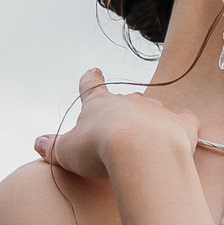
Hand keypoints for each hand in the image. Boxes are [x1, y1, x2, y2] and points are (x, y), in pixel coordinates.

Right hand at [34, 69, 200, 180]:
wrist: (141, 151)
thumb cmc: (99, 150)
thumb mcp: (66, 152)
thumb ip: (53, 147)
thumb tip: (38, 143)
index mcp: (100, 105)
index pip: (91, 87)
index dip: (90, 80)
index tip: (93, 72)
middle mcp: (129, 102)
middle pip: (125, 100)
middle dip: (122, 112)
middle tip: (119, 130)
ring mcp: (156, 111)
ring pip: (153, 111)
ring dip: (150, 122)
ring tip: (149, 140)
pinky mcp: (181, 125)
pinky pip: (185, 121)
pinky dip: (183, 126)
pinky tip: (184, 132)